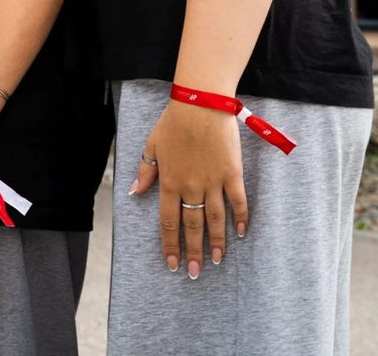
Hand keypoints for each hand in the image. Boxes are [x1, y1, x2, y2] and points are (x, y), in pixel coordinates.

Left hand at [130, 100, 247, 275]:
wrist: (201, 104)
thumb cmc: (174, 122)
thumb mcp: (152, 145)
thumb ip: (146, 171)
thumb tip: (136, 192)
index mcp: (170, 181)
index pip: (168, 221)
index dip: (170, 244)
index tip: (172, 262)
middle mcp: (191, 186)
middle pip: (192, 225)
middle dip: (192, 251)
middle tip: (194, 272)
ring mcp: (213, 181)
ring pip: (215, 219)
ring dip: (216, 242)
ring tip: (216, 260)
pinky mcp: (232, 173)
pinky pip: (238, 201)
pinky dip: (240, 218)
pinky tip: (241, 233)